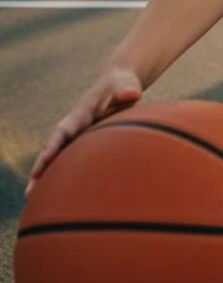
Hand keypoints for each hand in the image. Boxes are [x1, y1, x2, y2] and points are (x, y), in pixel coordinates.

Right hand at [26, 66, 142, 194]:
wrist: (120, 83)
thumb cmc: (123, 86)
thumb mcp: (126, 86)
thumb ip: (127, 91)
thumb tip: (132, 94)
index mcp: (82, 114)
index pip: (63, 131)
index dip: (53, 146)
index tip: (44, 160)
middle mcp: (75, 126)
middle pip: (54, 148)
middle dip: (41, 168)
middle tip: (30, 192)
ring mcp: (79, 135)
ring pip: (60, 157)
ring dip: (47, 175)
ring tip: (34, 199)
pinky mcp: (86, 141)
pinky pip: (72, 158)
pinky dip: (63, 173)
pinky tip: (59, 192)